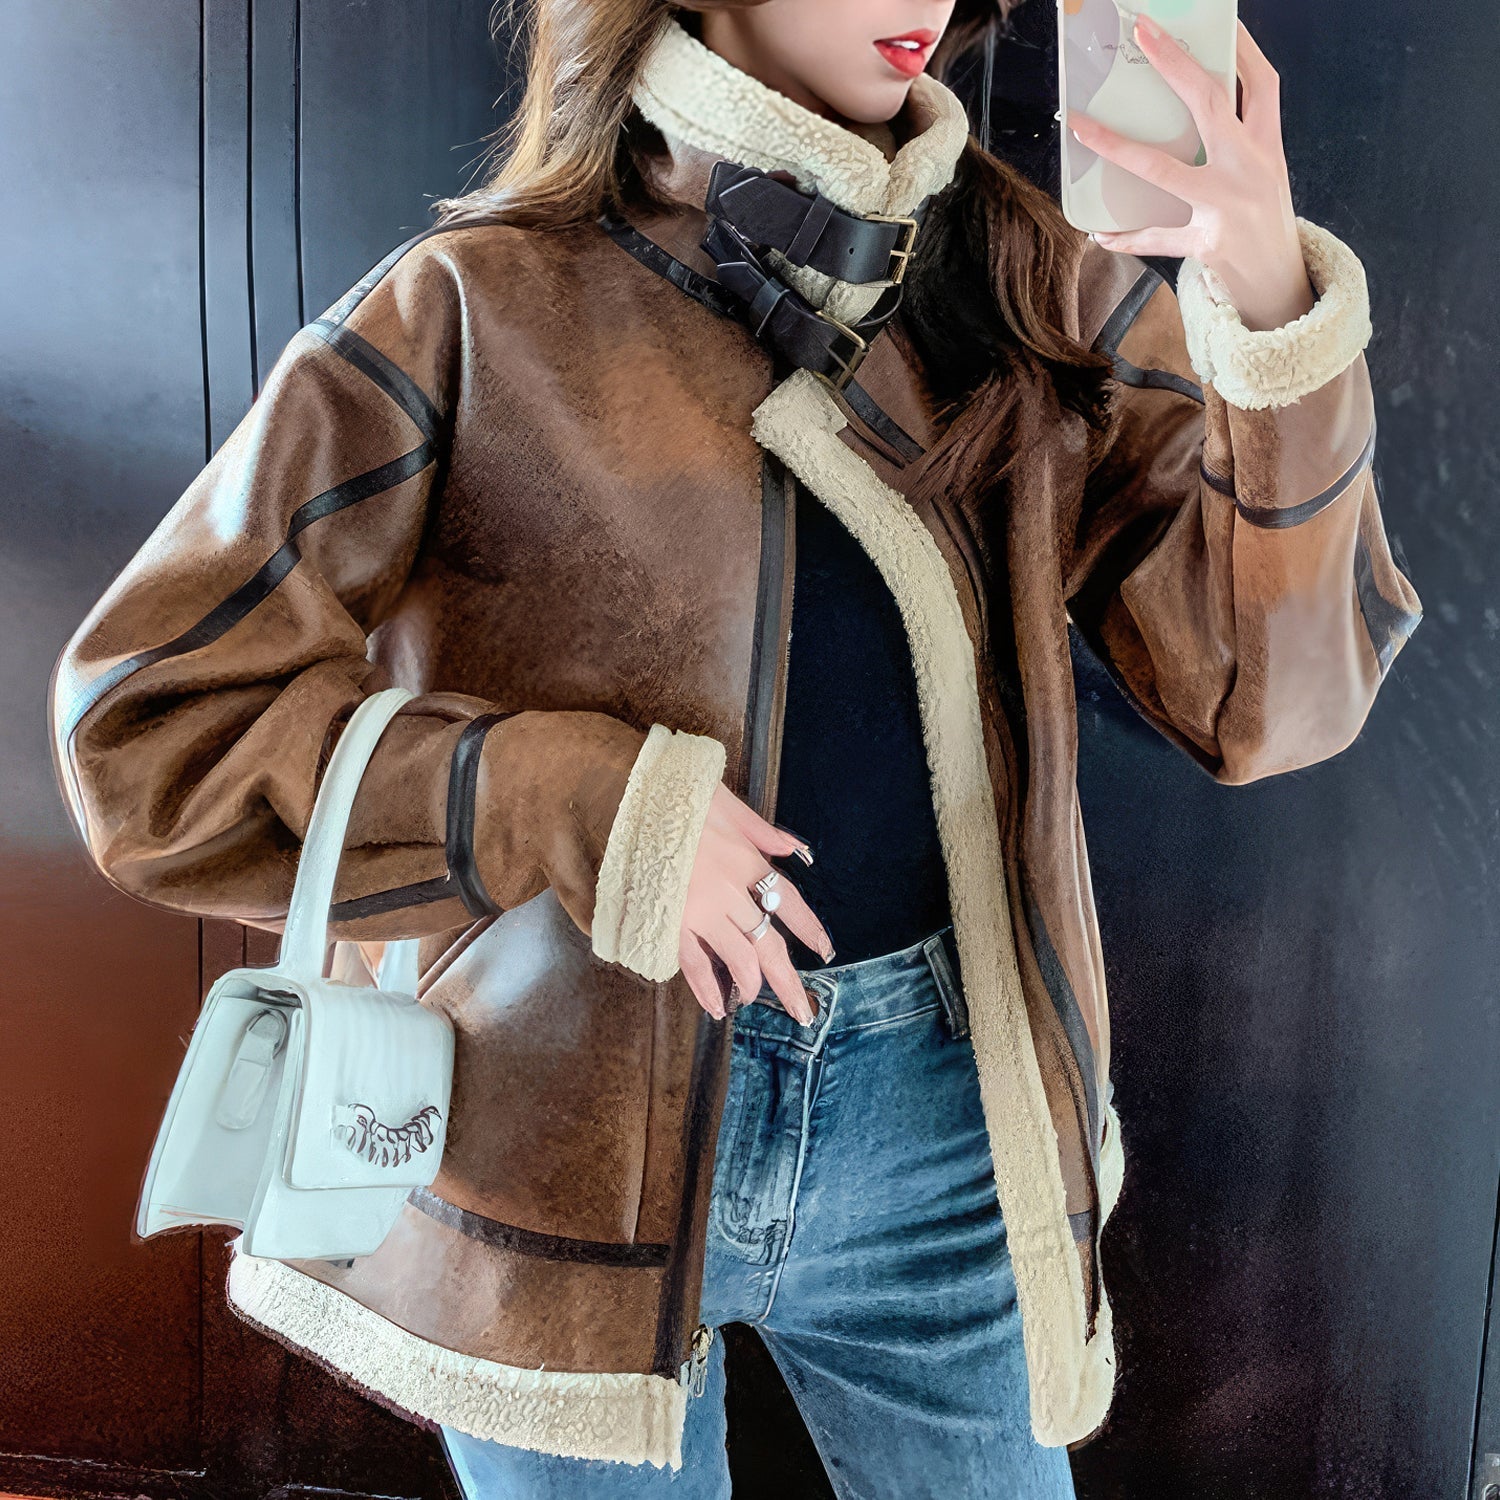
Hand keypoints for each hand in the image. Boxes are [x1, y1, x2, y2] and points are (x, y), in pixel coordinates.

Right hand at [678, 782, 833, 1024]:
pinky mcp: (668, 921)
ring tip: (752, 999)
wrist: (626, 801)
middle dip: (787, 981)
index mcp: (745, 860)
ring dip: (749, 984)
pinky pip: (693, 963)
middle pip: (768, 943)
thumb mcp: (727, 804)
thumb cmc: (676, 798)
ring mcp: (698, 910)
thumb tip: (794, 850)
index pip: (787, 900)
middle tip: (803, 1010)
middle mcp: (729, 890)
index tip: (824, 949)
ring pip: (737, 958)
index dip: (808, 927)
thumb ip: (762, 831)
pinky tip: (716, 1006)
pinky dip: (706, 988)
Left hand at [1066, 16, 1316, 331]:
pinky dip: (1127, 237)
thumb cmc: (1262, 221)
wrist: (1281, 284)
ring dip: (1118, 147)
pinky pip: (1156, 238)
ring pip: (1165, 169)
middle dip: (1175, 65)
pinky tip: (1101, 233)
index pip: (1261, 85)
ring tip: (1082, 128)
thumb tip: (1194, 104)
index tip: (1219, 20)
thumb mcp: (1263, 173)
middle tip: (1143, 35)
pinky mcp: (1208, 245)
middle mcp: (1250, 169)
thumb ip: (1238, 141)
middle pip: (1212, 104)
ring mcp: (1228, 207)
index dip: (1241, 49)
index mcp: (1268, 147)